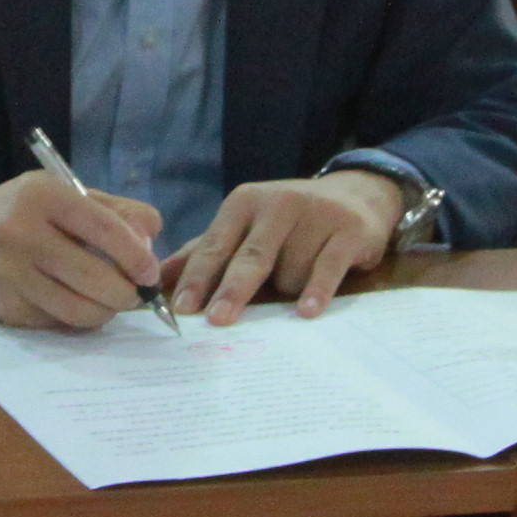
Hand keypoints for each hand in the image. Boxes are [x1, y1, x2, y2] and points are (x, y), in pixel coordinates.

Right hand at [0, 170, 166, 332]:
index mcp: (42, 195)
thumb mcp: (63, 194)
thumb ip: (113, 210)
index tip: (150, 272)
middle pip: (95, 276)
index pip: (103, 228)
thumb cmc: (22, 213)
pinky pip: (58, 322)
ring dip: (106, 311)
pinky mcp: (6, 307)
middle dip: (126, 292)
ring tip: (109, 301)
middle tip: (134, 293)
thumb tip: (151, 239)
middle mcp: (21, 232)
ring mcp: (10, 274)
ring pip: (79, 309)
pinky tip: (75, 302)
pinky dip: (77, 318)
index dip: (135, 255)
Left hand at [170, 171, 406, 323]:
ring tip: (299, 282)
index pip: (216, 244)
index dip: (198, 277)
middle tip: (216, 320)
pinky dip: (316, 291)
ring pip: (290, 272)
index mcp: (244, 202)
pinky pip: (327, 268)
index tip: (183, 308)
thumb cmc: (289, 221)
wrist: (356, 195)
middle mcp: (278, 204)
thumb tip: (160, 277)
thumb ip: (206, 250)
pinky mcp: (347, 230)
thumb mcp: (246, 226)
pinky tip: (306, 312)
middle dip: (231, 290)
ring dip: (288, 291)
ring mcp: (315, 215)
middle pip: (250, 257)